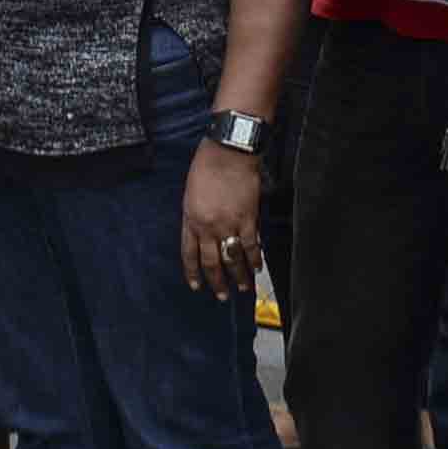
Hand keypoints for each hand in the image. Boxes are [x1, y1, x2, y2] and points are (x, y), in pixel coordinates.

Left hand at [182, 138, 268, 296]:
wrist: (228, 152)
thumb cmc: (207, 166)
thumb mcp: (191, 193)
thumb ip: (196, 216)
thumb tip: (203, 233)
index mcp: (190, 220)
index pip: (189, 254)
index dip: (193, 272)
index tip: (196, 286)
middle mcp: (207, 227)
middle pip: (211, 262)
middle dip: (217, 282)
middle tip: (222, 296)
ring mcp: (228, 224)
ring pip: (233, 259)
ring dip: (238, 276)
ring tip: (243, 288)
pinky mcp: (248, 219)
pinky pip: (251, 246)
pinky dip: (255, 259)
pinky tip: (257, 268)